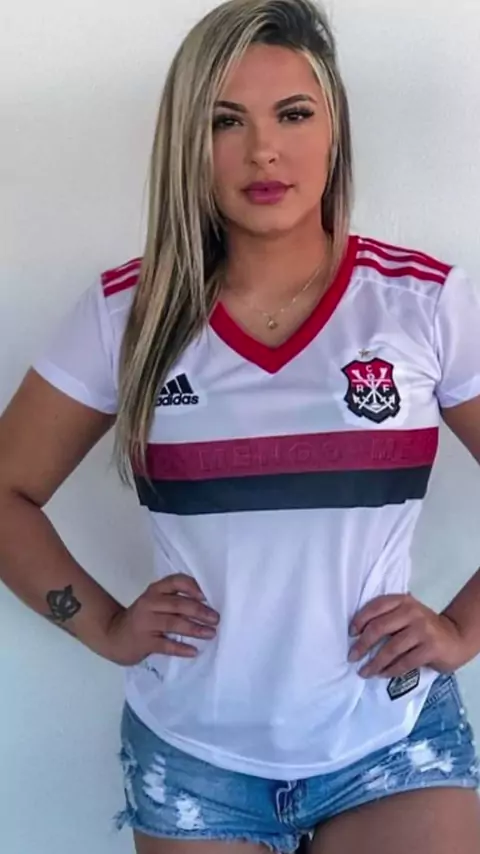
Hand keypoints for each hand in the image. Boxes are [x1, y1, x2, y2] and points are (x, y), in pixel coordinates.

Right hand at [101, 573, 219, 665]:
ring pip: (173, 623)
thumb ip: (175, 599)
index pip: (175, 582)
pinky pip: (165, 645)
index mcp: (155, 591)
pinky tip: (194, 651)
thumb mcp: (155, 602)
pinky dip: (181, 648)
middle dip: (200, 611)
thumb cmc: (143, 618)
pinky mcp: (144, 642)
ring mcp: (145, 623)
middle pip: (178, 604)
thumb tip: (207, 604)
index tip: (207, 596)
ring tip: (211, 633)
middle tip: (216, 619)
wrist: (114, 636)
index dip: (192, 587)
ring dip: (195, 629)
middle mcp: (150, 603)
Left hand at [348, 593, 468, 677]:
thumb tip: (357, 633)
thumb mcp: (407, 614)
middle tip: (352, 657)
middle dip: (362, 645)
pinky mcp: (430, 648)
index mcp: (403, 601)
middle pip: (379, 628)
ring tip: (364, 672)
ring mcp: (422, 630)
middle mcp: (412, 612)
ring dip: (374, 663)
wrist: (456, 637)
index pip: (376, 606)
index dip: (360, 620)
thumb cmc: (424, 627)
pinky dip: (390, 670)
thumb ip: (388, 617)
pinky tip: (382, 675)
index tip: (351, 634)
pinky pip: (404, 662)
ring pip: (390, 648)